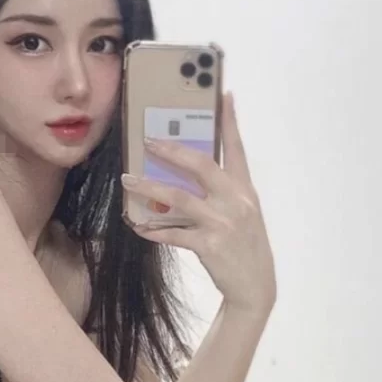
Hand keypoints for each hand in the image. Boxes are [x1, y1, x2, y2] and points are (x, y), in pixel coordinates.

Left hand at [121, 91, 277, 313]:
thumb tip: (185, 177)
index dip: (230, 121)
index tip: (224, 94)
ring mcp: (222, 222)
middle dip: (172, 150)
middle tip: (147, 141)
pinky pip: (173, 233)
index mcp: (245, 190)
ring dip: (149, 187)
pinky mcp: (209, 244)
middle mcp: (235, 201)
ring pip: (178, 197)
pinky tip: (138, 225)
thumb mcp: (243, 214)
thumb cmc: (244, 247)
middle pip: (201, 165)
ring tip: (128, 181)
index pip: (237, 148)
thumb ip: (222, 193)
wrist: (254, 288)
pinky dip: (153, 229)